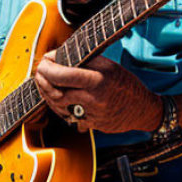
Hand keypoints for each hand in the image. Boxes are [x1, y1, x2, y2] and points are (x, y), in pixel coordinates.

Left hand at [34, 52, 162, 133]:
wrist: (143, 109)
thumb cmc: (126, 84)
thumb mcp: (108, 65)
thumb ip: (85, 61)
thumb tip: (58, 56)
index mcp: (98, 79)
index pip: (63, 74)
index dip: (48, 67)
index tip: (45, 60)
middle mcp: (94, 98)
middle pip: (56, 91)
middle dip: (42, 80)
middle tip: (39, 72)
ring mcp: (91, 113)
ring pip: (58, 105)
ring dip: (47, 93)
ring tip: (44, 83)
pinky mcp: (90, 124)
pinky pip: (67, 116)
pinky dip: (58, 106)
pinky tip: (56, 97)